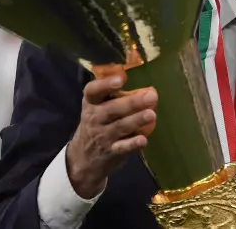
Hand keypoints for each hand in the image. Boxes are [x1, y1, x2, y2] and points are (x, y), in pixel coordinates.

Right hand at [66, 65, 157, 198]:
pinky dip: (132, 144)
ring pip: (120, 127)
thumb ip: (117, 95)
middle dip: (132, 102)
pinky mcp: (111, 152)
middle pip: (112, 109)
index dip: (105, 84)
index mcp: (91, 102)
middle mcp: (95, 118)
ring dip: (136, 120)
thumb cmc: (98, 122)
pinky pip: (122, 147)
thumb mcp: (98, 106)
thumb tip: (148, 89)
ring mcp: (102, 136)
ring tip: (151, 114)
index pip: (92, 91)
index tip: (121, 79)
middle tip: (152, 96)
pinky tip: (143, 140)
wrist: (84, 156)